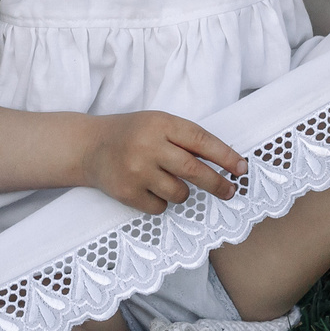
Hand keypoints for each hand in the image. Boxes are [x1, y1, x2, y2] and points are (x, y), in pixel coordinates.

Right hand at [77, 111, 245, 212]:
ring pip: (179, 193)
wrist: (88, 147)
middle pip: (194, 170)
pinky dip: (160, 202)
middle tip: (230, 192)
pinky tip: (147, 188)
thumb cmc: (131, 134)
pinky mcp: (127, 193)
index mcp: (159, 123)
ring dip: (181, 192)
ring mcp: (136, 171)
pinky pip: (160, 207)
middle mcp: (148, 146)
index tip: (242, 168)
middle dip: (218, 184)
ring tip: (164, 179)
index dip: (225, 156)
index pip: (201, 141)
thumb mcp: (157, 124)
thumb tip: (226, 163)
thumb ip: (185, 139)